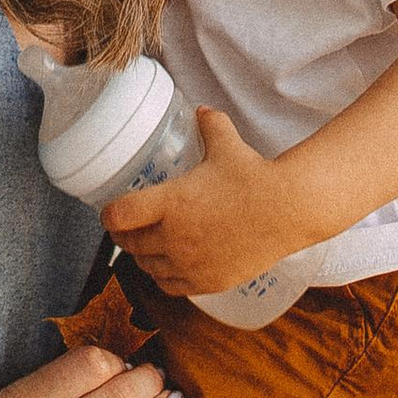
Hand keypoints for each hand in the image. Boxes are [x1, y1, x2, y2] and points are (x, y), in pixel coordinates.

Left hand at [100, 109, 309, 296]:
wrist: (289, 209)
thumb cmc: (256, 177)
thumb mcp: (227, 145)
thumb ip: (210, 125)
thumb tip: (202, 110)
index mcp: (171, 203)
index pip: (118, 216)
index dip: (108, 214)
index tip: (110, 211)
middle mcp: (175, 237)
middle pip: (129, 244)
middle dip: (125, 236)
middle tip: (127, 229)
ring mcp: (191, 263)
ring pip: (148, 267)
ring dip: (143, 257)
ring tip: (146, 248)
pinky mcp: (208, 282)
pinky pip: (171, 286)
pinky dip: (164, 277)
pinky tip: (168, 268)